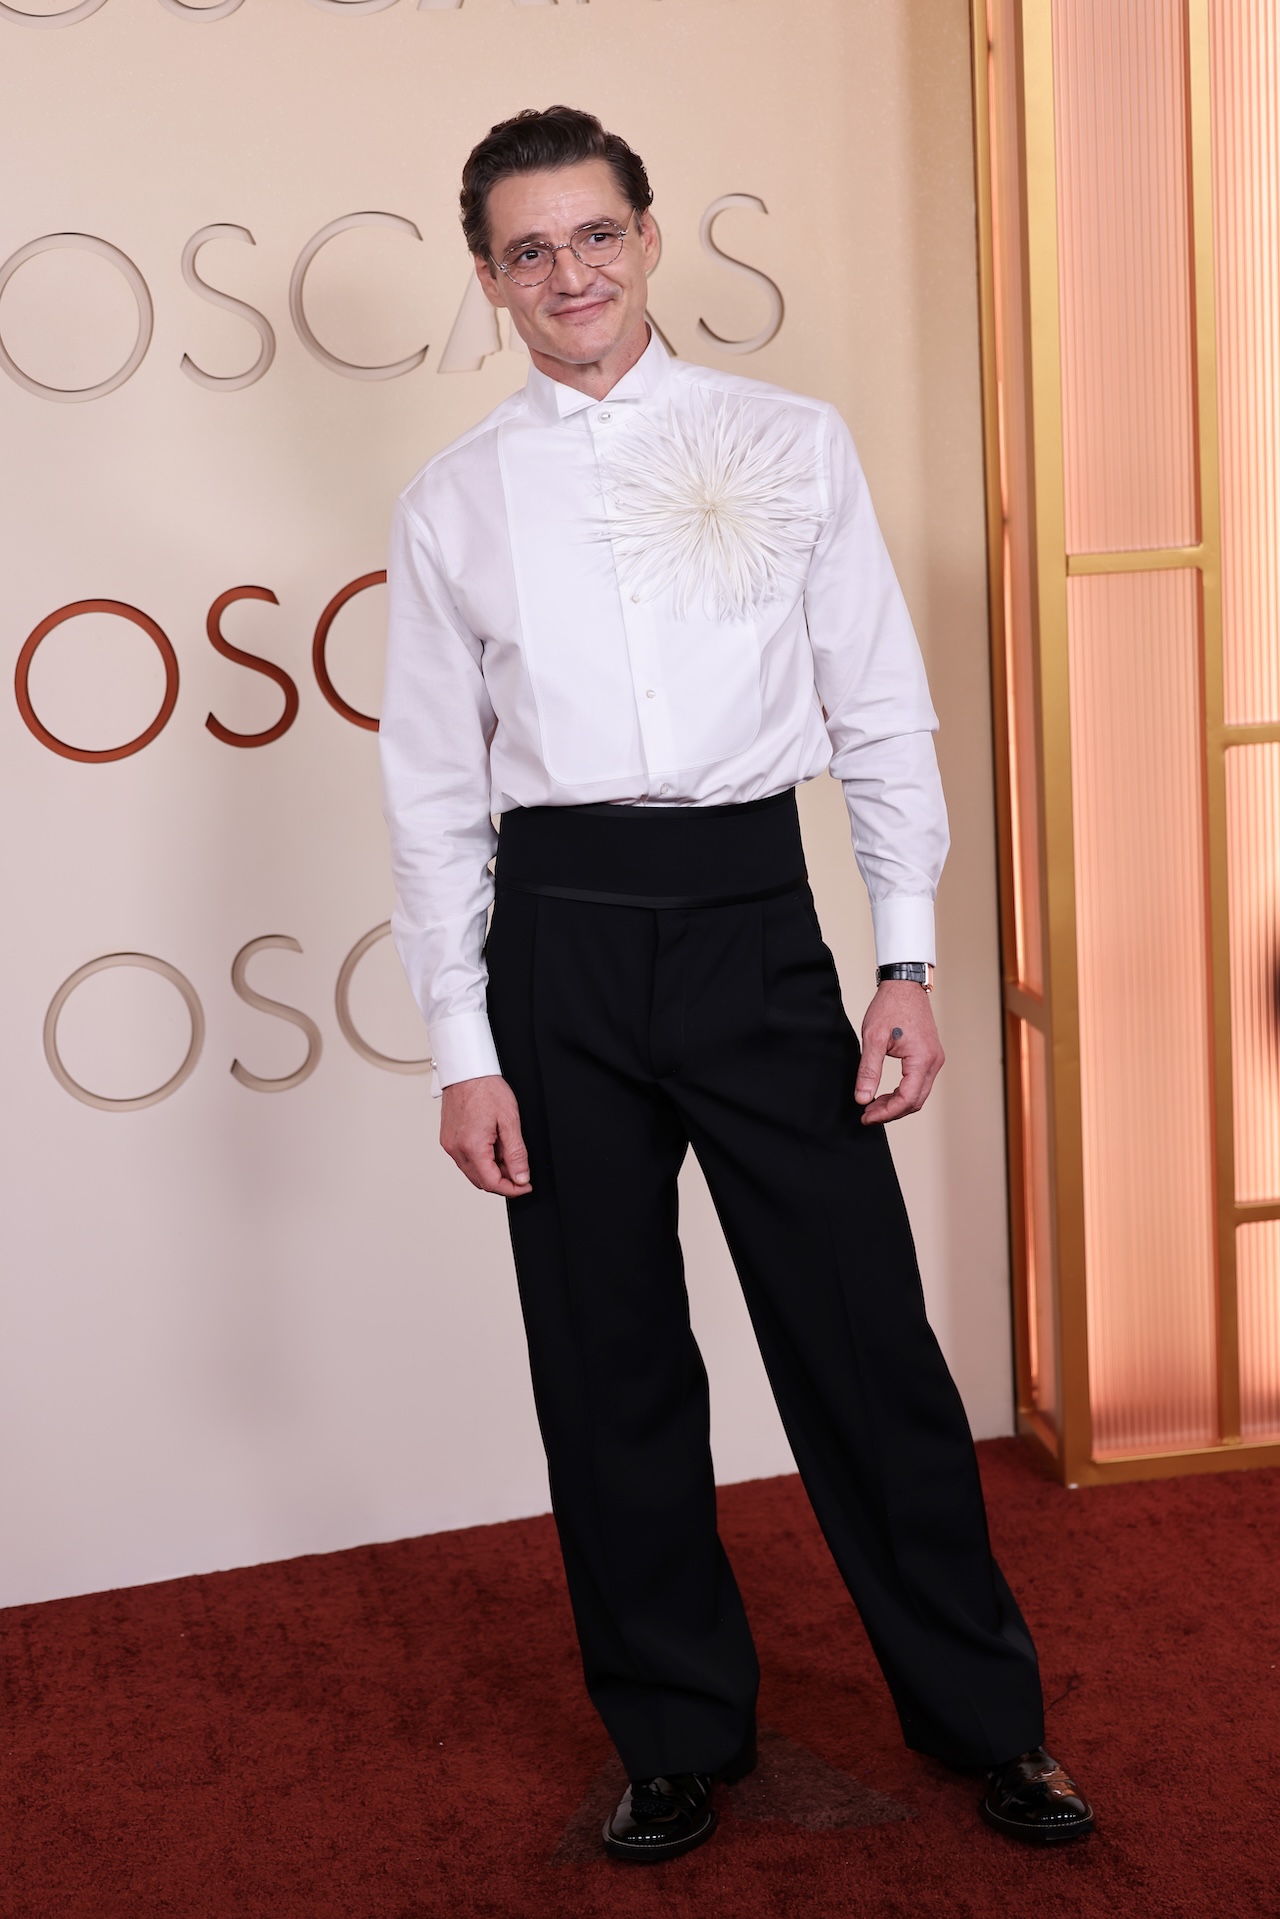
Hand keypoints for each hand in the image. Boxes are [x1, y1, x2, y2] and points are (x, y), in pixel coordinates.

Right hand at [439, 1074, 532, 1195]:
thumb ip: (516, 1153)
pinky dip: (481, 1161)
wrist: (467, 1071)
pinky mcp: (448, 1140)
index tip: (525, 1185)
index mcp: (471, 1146)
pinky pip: (465, 1160)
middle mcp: (456, 1149)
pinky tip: (493, 1147)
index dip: (512, 1189)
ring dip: (492, 1171)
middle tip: (520, 1170)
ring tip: (507, 1153)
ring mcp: (449, 1145)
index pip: (492, 1183)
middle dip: (503, 1181)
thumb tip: (520, 1178)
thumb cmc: (486, 1089)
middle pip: (481, 1182)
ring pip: (473, 1173)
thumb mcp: (510, 1121)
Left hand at [855, 982, 944, 1124]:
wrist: (904, 985)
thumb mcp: (873, 1038)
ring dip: (897, 1103)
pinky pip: (919, 1083)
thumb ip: (868, 1070)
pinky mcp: (930, 1056)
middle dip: (891, 1112)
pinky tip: (885, 1093)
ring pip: (918, 1094)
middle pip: (915, 1101)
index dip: (886, 1112)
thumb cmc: (890, 1006)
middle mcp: (934, 1062)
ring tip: (873, 1105)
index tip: (866, 1115)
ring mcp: (935, 1059)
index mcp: (922, 1059)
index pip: (907, 1099)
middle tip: (867, 1114)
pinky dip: (903, 1092)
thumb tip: (862, 1099)